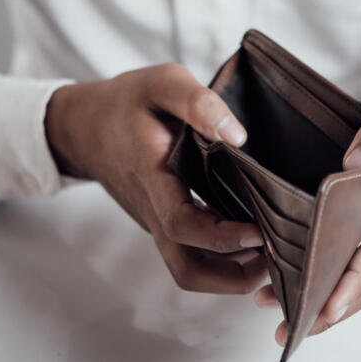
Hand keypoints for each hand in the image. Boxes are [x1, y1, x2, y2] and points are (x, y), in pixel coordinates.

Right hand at [45, 63, 268, 293]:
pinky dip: (221, 256)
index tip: (259, 231)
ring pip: (189, 268)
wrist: (84, 125)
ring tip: (272, 252)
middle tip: (276, 260)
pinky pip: (189, 252)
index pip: (181, 225)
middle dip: (233, 278)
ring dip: (231, 273)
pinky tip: (251, 235)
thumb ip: (198, 103)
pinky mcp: (161, 221)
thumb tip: (237, 135)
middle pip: (187, 270)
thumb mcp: (161, 83)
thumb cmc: (126, 102)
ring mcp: (155, 220)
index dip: (222, 238)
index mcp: (151, 175)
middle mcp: (152, 209)